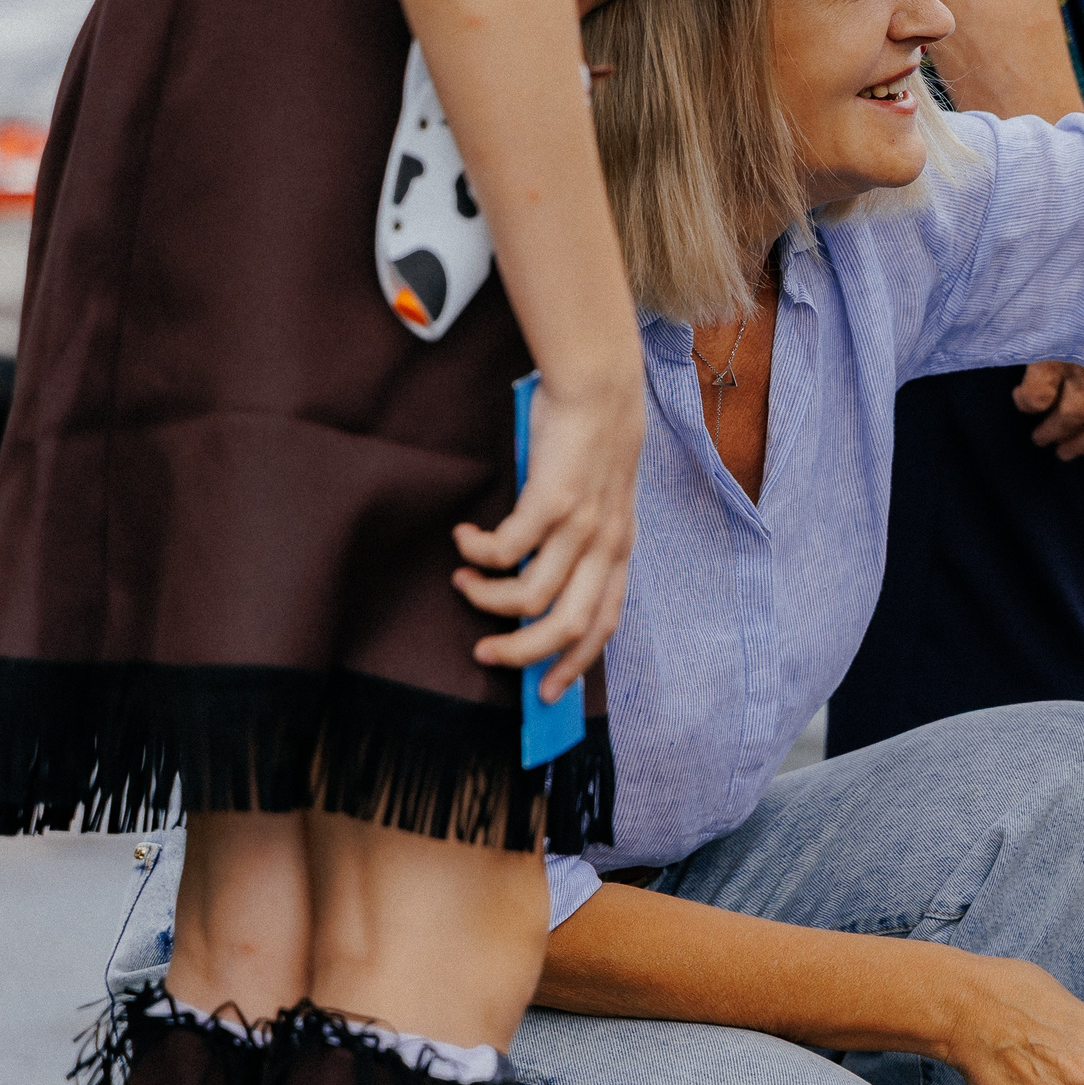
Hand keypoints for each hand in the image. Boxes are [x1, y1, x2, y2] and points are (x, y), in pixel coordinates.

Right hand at [450, 366, 643, 699]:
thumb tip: (535, 593)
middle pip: (566, 627)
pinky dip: (477, 553)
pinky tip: (465, 539)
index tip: (546, 693)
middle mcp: (606, 546)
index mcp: (619, 551)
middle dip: (523, 652)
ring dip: (487, 598)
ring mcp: (581, 526)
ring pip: (530, 596)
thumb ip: (577, 546)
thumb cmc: (589, 448)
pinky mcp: (551, 501)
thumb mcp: (597, 505)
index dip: (574, 664)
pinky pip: (505, 550)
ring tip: (464, 584)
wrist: (600, 391)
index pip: (602, 624)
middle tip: (486, 653)